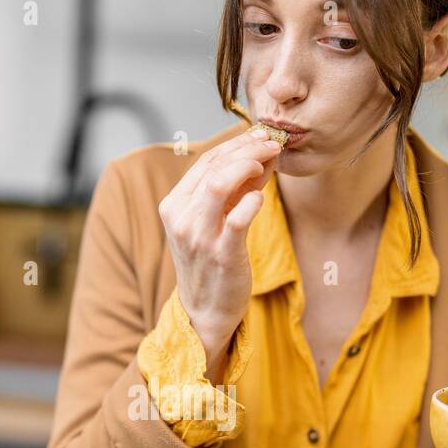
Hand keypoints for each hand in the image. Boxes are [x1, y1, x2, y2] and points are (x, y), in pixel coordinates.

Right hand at [157, 127, 282, 364]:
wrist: (205, 310)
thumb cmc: (212, 262)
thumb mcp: (212, 221)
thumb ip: (233, 189)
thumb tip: (263, 154)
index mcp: (174, 205)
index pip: (205, 161)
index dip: (236, 144)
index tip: (260, 137)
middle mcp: (181, 217)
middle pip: (214, 166)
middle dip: (248, 148)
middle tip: (273, 143)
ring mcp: (199, 236)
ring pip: (220, 183)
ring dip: (249, 165)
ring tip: (269, 162)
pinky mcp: (221, 254)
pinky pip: (238, 217)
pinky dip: (254, 201)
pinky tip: (261, 199)